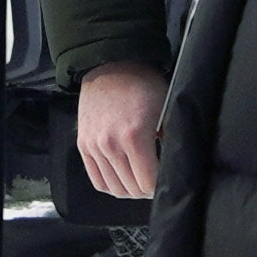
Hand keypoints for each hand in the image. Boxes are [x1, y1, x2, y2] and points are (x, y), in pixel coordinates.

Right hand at [73, 61, 166, 202]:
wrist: (111, 65)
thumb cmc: (142, 85)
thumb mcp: (165, 110)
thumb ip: (169, 140)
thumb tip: (173, 167)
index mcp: (134, 137)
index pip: (147, 183)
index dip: (159, 187)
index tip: (166, 182)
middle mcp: (111, 145)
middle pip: (131, 189)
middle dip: (146, 190)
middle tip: (155, 183)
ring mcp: (94, 146)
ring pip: (114, 188)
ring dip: (130, 190)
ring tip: (140, 182)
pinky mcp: (83, 145)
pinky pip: (97, 180)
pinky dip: (111, 186)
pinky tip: (123, 181)